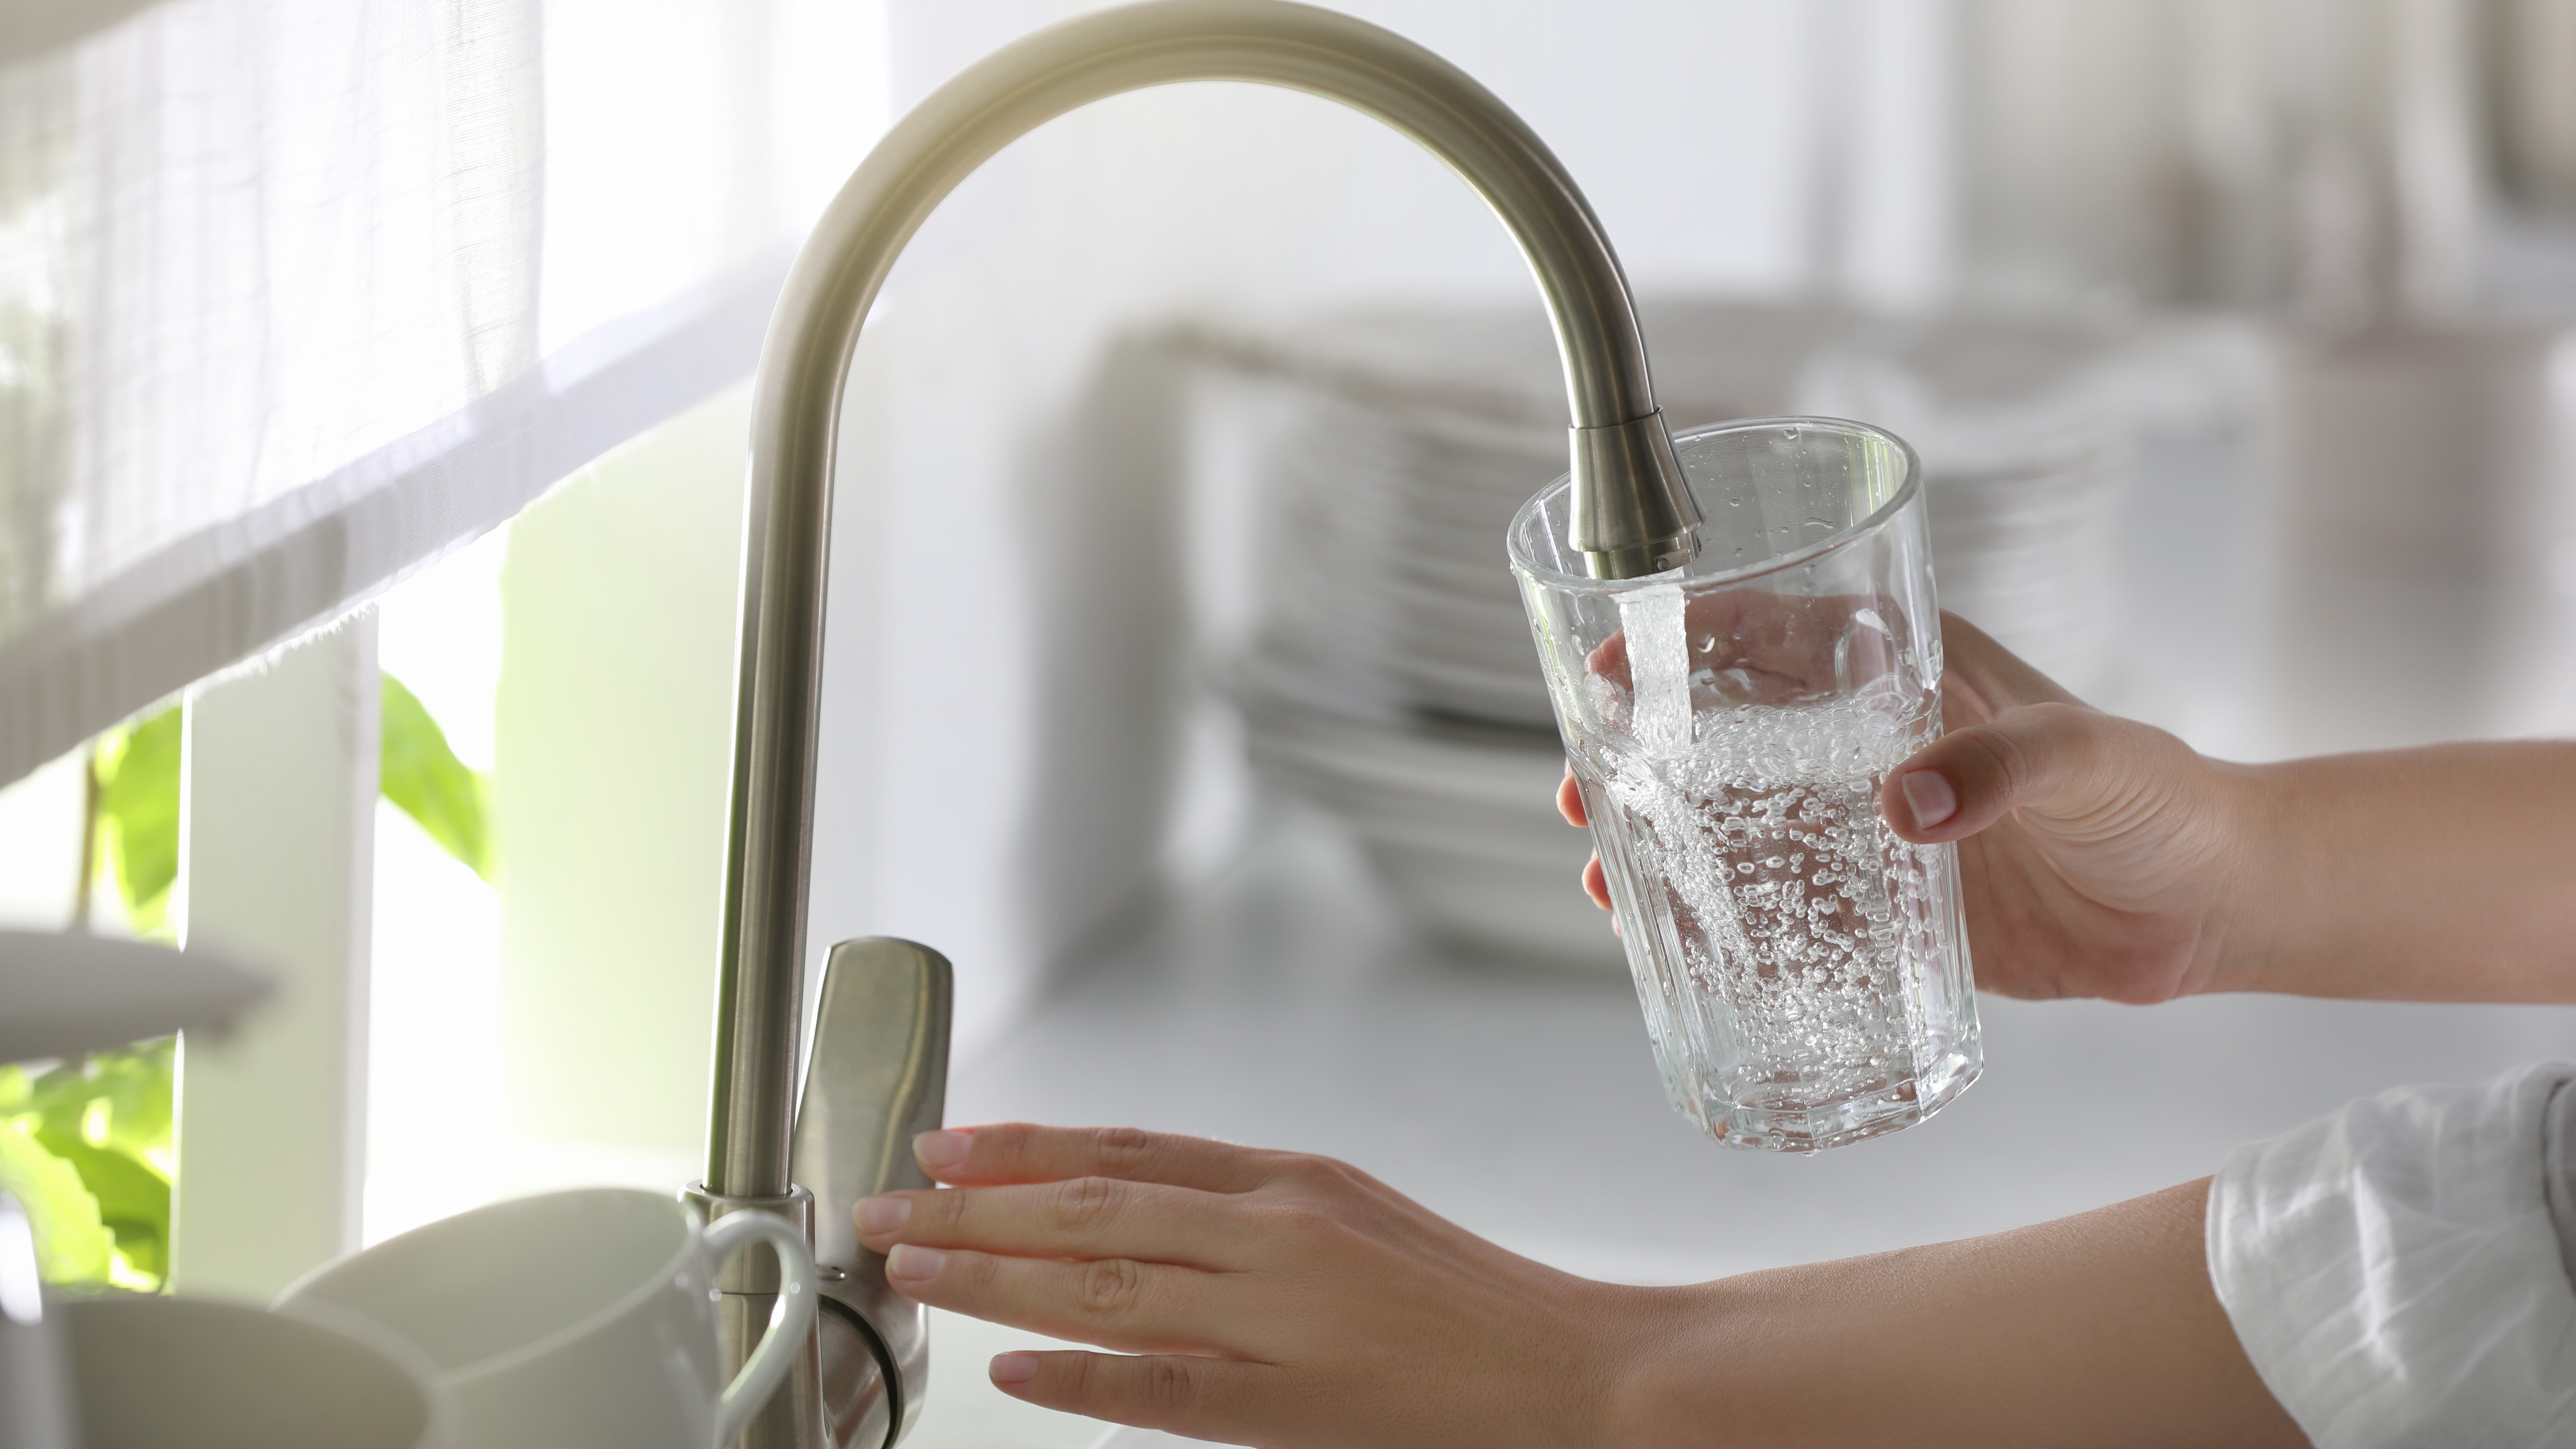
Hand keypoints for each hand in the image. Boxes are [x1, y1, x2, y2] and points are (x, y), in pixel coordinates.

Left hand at [859, 1128, 2301, 1448]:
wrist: (1565, 1372)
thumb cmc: (1458, 1293)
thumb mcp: (1346, 1206)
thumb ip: (1238, 1197)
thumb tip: (1124, 1191)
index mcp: (1287, 1182)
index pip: (1126, 1156)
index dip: (1026, 1150)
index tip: (944, 1145)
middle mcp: (1270, 1236)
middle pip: (1092, 1216)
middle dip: (976, 1211)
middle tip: (884, 1204)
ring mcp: (1272, 1320)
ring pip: (1102, 1290)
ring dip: (995, 1279)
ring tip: (912, 1271)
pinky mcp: (1283, 1401)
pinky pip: (1157, 1384)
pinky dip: (1077, 1375)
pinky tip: (1008, 1367)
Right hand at [1561, 612, 2257, 1002]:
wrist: (2210, 907)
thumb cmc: (2161, 802)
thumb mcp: (2090, 759)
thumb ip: (2004, 767)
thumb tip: (1906, 804)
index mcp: (1909, 672)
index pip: (1774, 633)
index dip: (1685, 640)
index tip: (1614, 664)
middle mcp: (1873, 743)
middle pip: (1728, 733)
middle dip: (1644, 755)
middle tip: (1581, 789)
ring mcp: (1872, 826)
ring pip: (1740, 823)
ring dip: (1666, 843)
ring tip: (1604, 879)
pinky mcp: (1887, 905)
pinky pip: (1786, 908)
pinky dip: (1726, 920)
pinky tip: (1675, 940)